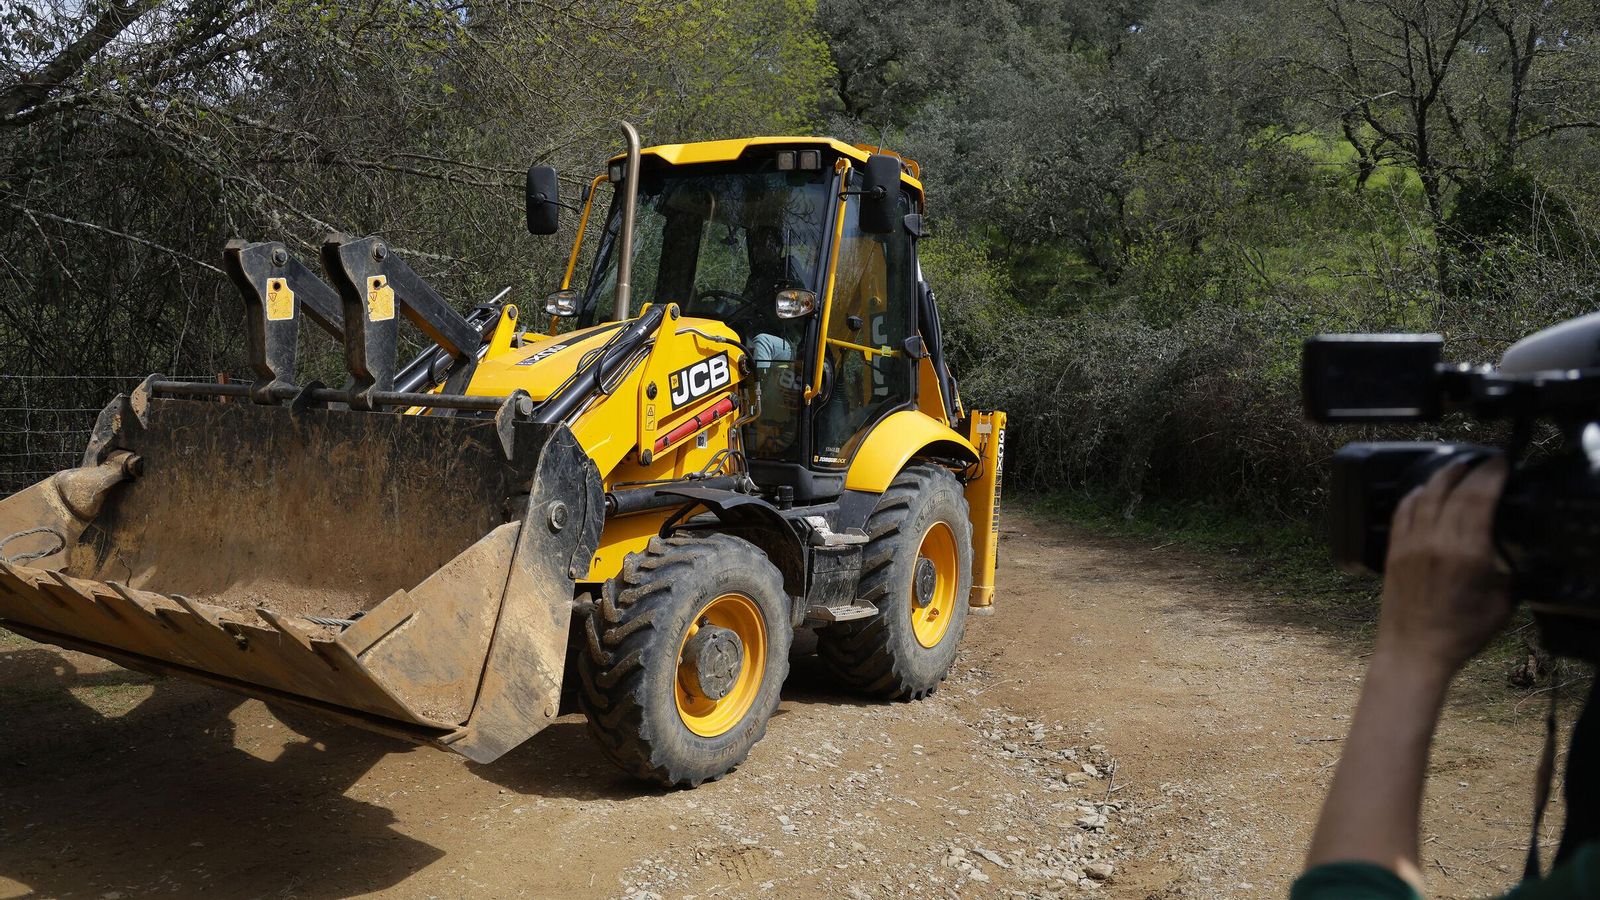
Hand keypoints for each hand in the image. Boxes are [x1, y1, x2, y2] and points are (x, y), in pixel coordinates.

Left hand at [1377, 456, 1512, 675]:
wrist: (1414, 652)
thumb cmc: (1459, 634)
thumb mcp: (1502, 605)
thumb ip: (1510, 574)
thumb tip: (1513, 557)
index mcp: (1467, 554)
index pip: (1479, 498)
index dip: (1492, 473)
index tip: (1503, 462)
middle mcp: (1435, 542)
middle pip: (1454, 490)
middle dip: (1472, 468)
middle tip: (1486, 460)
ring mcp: (1410, 544)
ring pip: (1425, 495)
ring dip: (1443, 475)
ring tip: (1458, 465)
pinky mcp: (1392, 551)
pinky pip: (1402, 511)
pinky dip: (1415, 494)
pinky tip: (1424, 488)